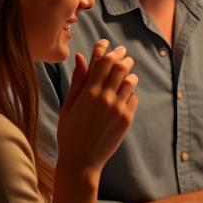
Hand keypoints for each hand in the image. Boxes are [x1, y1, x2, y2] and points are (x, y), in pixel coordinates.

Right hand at [56, 40, 137, 176]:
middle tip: (122, 53)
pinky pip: (133, 97)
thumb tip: (81, 56)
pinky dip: (130, 91)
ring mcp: (118, 108)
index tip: (106, 43)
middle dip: (122, 57)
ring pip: (130, 80)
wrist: (82, 160)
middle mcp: (105, 98)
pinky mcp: (127, 118)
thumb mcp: (68, 105)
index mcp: (88, 93)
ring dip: (128, 73)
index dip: (105, 49)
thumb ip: (78, 80)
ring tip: (125, 71)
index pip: (102, 62)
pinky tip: (124, 92)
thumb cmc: (70, 131)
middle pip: (120, 67)